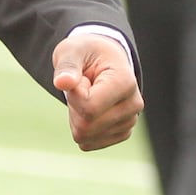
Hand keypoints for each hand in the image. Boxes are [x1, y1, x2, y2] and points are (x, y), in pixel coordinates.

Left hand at [53, 35, 142, 150]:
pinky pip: (89, 143)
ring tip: (87, 95)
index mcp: (125, 82)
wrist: (103, 60)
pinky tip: (90, 108)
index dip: (73, 95)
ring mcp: (130, 121)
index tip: (78, 78)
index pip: (89, 108)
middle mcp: (133, 105)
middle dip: (73, 108)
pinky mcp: (122, 132)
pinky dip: (81, 127)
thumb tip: (62, 83)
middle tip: (81, 88)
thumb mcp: (72, 50)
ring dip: (76, 116)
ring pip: (86, 137)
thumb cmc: (86, 53)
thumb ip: (67, 66)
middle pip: (86, 127)